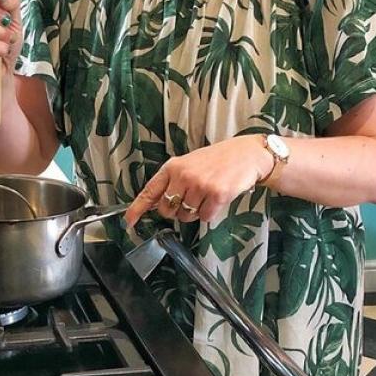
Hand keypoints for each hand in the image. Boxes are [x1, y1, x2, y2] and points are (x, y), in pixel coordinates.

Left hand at [124, 137, 272, 227]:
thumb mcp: (189, 164)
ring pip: (186, 216)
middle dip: (175, 211)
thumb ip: (172, 182)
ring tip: (206, 195)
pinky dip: (210, 213)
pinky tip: (217, 199)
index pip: (150, 190)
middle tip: (190, 200)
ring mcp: (200, 185)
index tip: (129, 221)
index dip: (137, 208)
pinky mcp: (216, 194)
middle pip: (166, 210)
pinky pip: (205, 218)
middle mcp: (184, 175)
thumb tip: (154, 204)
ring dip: (195, 212)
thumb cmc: (218, 160)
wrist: (247, 154)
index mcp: (173, 166)